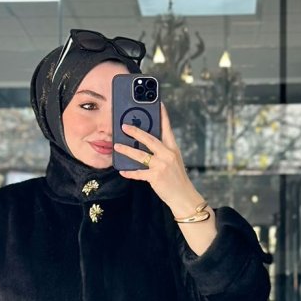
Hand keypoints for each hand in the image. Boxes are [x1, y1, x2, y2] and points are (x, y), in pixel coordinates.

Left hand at [113, 104, 205, 218]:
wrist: (184, 196)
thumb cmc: (177, 178)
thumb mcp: (173, 161)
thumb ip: (162, 151)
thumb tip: (145, 143)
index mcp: (173, 148)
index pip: (167, 128)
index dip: (163, 115)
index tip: (158, 103)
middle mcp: (168, 154)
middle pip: (150, 139)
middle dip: (136, 131)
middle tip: (124, 126)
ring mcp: (162, 165)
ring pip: (140, 155)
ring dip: (127, 150)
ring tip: (116, 146)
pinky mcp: (156, 177)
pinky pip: (139, 173)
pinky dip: (130, 172)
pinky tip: (122, 170)